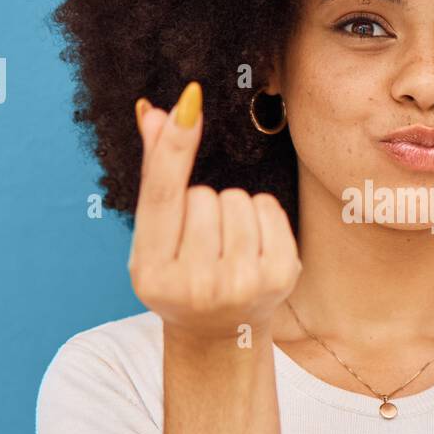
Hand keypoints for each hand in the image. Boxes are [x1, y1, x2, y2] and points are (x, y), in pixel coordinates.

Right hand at [128, 82, 301, 343]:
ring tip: (226, 245)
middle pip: (204, 194)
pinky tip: (251, 245)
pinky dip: (260, 215)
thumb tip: (155, 112)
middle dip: (202, 205)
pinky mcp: (280, 277)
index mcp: (152, 274)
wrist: (219, 331)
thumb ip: (155, 177)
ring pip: (237, 199)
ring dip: (231, 209)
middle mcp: (196, 285)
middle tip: (201, 242)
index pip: (163, 197)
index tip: (190, 101)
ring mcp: (242, 285)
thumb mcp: (154, 238)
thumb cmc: (180, 274)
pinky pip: (268, 207)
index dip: (174, 147)